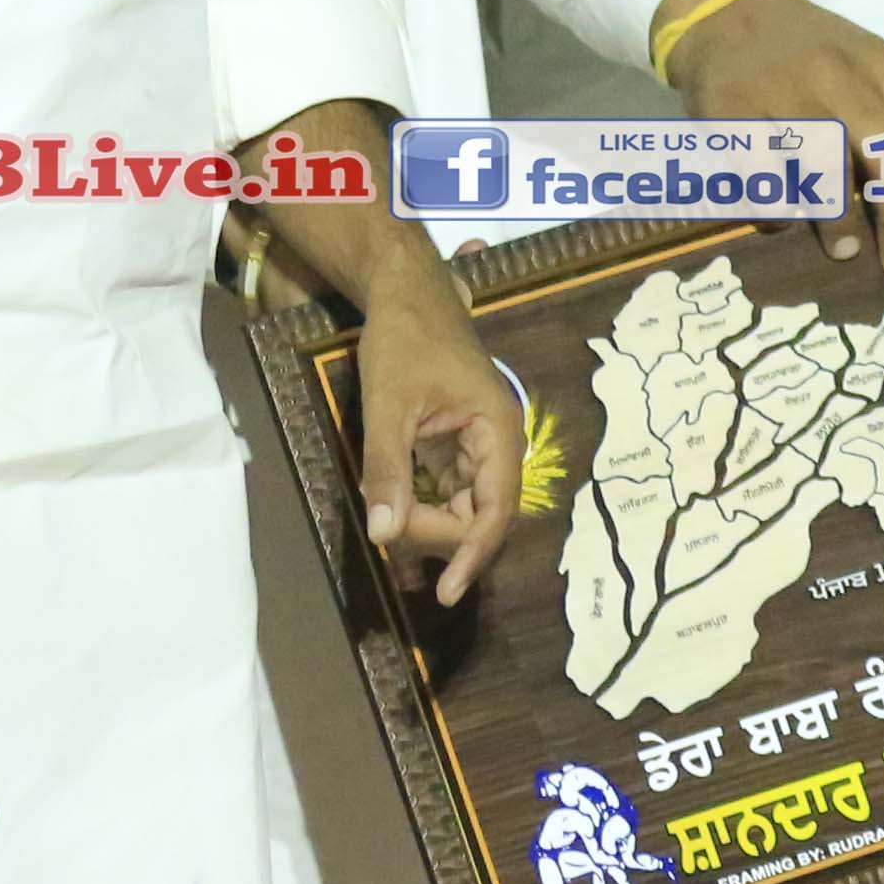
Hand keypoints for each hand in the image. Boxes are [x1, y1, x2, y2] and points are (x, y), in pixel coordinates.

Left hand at [344, 217, 522, 607]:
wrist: (404, 290)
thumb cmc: (404, 340)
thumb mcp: (388, 406)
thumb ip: (387, 471)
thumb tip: (384, 536)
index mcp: (499, 431)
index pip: (495, 511)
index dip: (471, 555)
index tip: (445, 593)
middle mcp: (498, 442)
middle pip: (479, 514)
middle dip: (439, 537)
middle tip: (390, 540)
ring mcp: (477, 443)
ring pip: (462, 505)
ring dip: (430, 526)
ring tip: (392, 536)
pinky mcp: (456, 441)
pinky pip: (446, 488)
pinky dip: (422, 506)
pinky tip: (395, 518)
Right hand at [660, 0, 883, 278]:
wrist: (730, 11)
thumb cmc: (816, 55)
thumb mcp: (872, 70)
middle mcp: (839, 75)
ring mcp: (784, 91)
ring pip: (824, 168)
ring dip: (840, 221)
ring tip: (848, 252)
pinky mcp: (732, 109)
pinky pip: (761, 173)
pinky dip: (777, 207)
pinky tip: (786, 223)